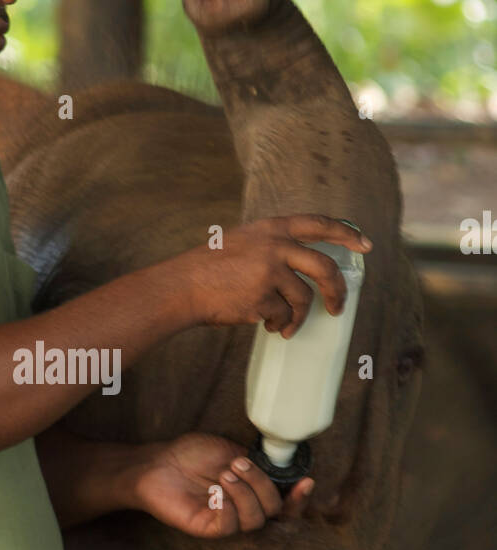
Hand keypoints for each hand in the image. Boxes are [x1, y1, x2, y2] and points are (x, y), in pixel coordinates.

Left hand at [131, 432, 313, 537]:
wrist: (158, 463)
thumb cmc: (192, 455)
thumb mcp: (230, 450)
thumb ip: (257, 461)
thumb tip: (281, 464)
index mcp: (255, 491)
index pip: (286, 504)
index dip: (300, 498)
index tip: (306, 481)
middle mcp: (245, 509)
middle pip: (275, 510)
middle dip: (262, 485)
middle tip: (238, 464)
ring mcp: (228, 520)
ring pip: (255, 519)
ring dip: (245, 493)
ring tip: (224, 474)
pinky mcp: (208, 528)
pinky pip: (229, 526)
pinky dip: (227, 508)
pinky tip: (215, 493)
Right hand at [182, 214, 370, 338]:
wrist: (183, 286)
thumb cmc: (210, 267)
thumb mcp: (244, 241)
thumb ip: (272, 246)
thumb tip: (303, 268)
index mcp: (272, 228)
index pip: (319, 224)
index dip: (346, 233)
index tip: (365, 245)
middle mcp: (275, 246)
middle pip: (324, 268)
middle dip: (336, 291)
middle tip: (337, 307)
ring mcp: (270, 272)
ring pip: (302, 298)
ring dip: (296, 317)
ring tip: (284, 326)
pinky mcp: (263, 298)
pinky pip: (283, 316)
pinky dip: (278, 324)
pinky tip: (265, 326)